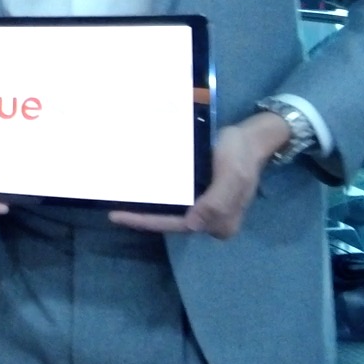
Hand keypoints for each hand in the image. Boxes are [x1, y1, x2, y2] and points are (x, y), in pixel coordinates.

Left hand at [110, 111, 291, 238]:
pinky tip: (140, 189)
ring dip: (148, 208)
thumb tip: (192, 225)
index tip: (118, 217)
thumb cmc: (240, 154)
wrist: (251, 137)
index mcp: (221, 223)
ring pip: (172, 212)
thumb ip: (216, 202)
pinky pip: (176, 199)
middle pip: (172, 222)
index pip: (178, 225)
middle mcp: (212, 221)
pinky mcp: (201, 194)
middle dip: (144, 218)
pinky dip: (158, 196)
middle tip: (113, 212)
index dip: (147, 222)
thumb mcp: (233, 176)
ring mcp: (206, 207)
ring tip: (119, 202)